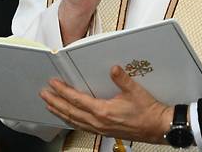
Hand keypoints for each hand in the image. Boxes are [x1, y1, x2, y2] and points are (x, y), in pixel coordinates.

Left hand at [41, 65, 172, 143]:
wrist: (157, 127)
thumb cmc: (148, 112)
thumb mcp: (136, 91)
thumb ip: (122, 79)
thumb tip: (113, 69)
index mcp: (104, 112)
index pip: (77, 100)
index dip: (63, 91)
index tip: (53, 84)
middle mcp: (99, 122)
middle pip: (70, 112)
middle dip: (55, 102)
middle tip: (44, 95)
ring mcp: (100, 129)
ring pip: (74, 121)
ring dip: (60, 112)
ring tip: (50, 106)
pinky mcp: (104, 131)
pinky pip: (81, 126)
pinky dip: (71, 120)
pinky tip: (68, 117)